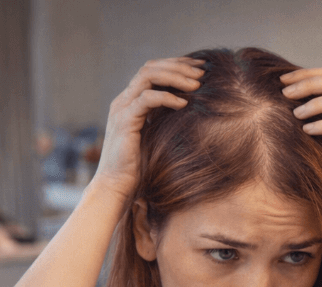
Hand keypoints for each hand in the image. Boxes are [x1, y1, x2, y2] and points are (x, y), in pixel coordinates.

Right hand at [91, 57, 203, 202]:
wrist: (118, 186)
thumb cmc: (141, 167)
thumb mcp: (158, 137)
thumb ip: (167, 121)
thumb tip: (194, 111)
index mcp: (132, 101)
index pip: (153, 71)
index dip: (177, 65)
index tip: (201, 68)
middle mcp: (124, 100)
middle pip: (150, 68)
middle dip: (179, 66)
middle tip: (203, 71)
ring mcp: (122, 108)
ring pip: (147, 77)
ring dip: (175, 77)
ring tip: (197, 85)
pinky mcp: (124, 121)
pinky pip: (146, 99)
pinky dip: (167, 97)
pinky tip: (184, 103)